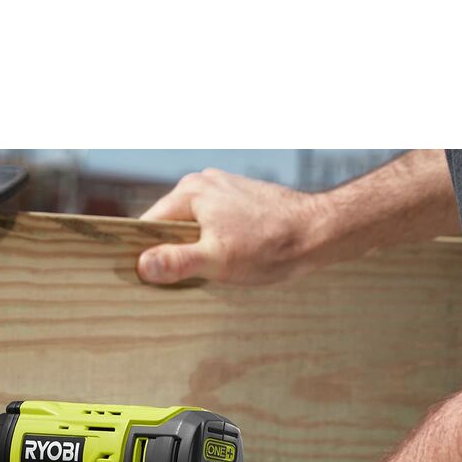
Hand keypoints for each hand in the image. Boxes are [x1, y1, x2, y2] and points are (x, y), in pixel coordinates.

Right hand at [137, 168, 327, 286]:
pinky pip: (211, 224)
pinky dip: (214, 241)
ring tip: (216, 266)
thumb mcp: (217, 260)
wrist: (320, 231)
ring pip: (191, 226)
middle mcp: (203, 183)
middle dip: (174, 252)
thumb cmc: (271, 245)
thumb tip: (141, 265)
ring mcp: (223, 189)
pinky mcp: (239, 200)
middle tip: (191, 277)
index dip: (146, 254)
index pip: (148, 226)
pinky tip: (231, 257)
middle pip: (169, 226)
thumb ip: (177, 261)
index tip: (154, 278)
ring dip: (196, 249)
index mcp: (190, 192)